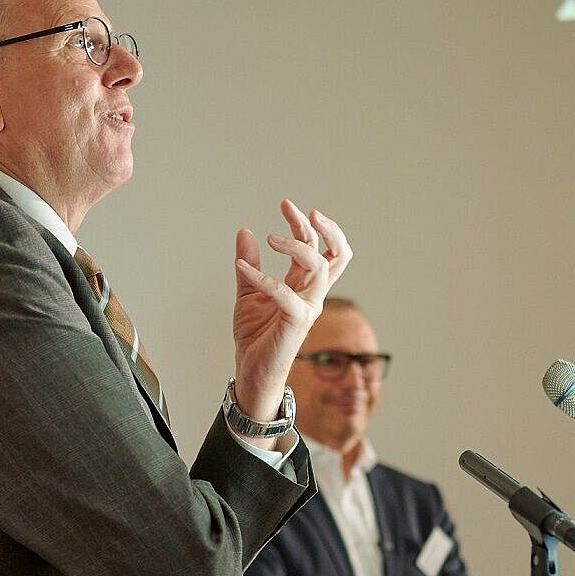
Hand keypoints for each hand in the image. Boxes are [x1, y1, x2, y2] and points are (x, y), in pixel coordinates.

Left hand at [231, 201, 351, 419]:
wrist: (251, 370)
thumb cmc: (256, 335)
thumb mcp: (248, 292)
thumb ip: (249, 264)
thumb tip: (245, 232)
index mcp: (304, 285)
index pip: (319, 249)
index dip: (308, 225)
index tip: (287, 205)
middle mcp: (312, 294)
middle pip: (333, 254)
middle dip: (321, 228)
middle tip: (297, 209)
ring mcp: (308, 307)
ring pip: (318, 267)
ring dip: (295, 246)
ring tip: (270, 238)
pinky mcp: (296, 321)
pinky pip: (285, 292)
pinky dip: (262, 277)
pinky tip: (241, 267)